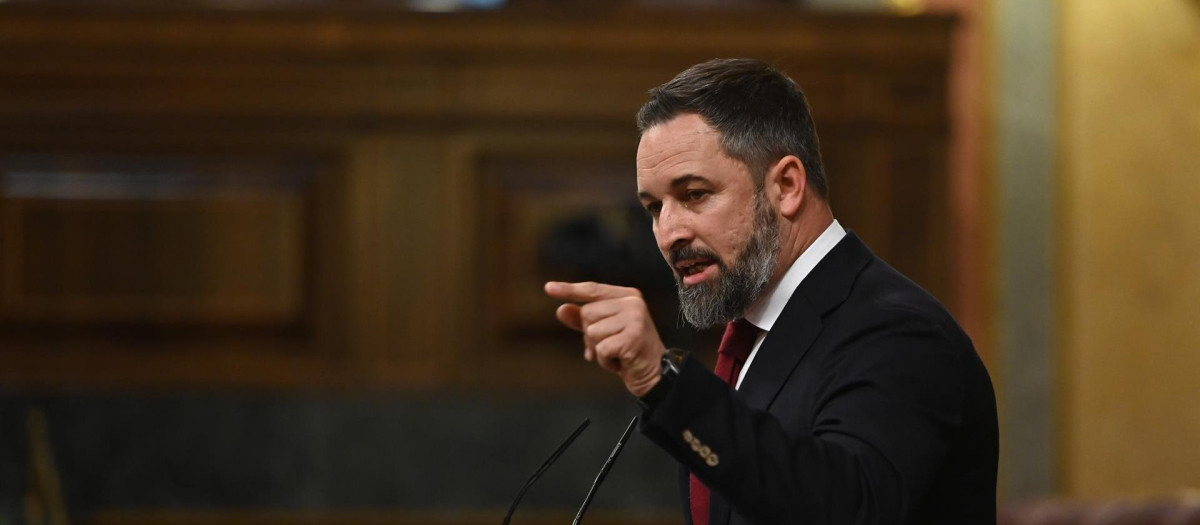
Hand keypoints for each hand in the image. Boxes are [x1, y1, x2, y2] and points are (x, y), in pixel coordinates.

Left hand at [544, 281, 665, 396]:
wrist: (656, 374)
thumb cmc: (628, 351)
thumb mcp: (604, 333)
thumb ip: (583, 320)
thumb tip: (561, 310)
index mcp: (627, 296)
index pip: (592, 290)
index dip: (569, 290)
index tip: (548, 288)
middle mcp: (632, 303)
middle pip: (587, 314)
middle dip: (591, 335)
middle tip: (611, 345)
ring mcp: (634, 318)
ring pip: (591, 332)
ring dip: (599, 350)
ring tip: (618, 354)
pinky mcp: (632, 337)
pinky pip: (600, 349)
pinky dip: (605, 361)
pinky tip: (621, 362)